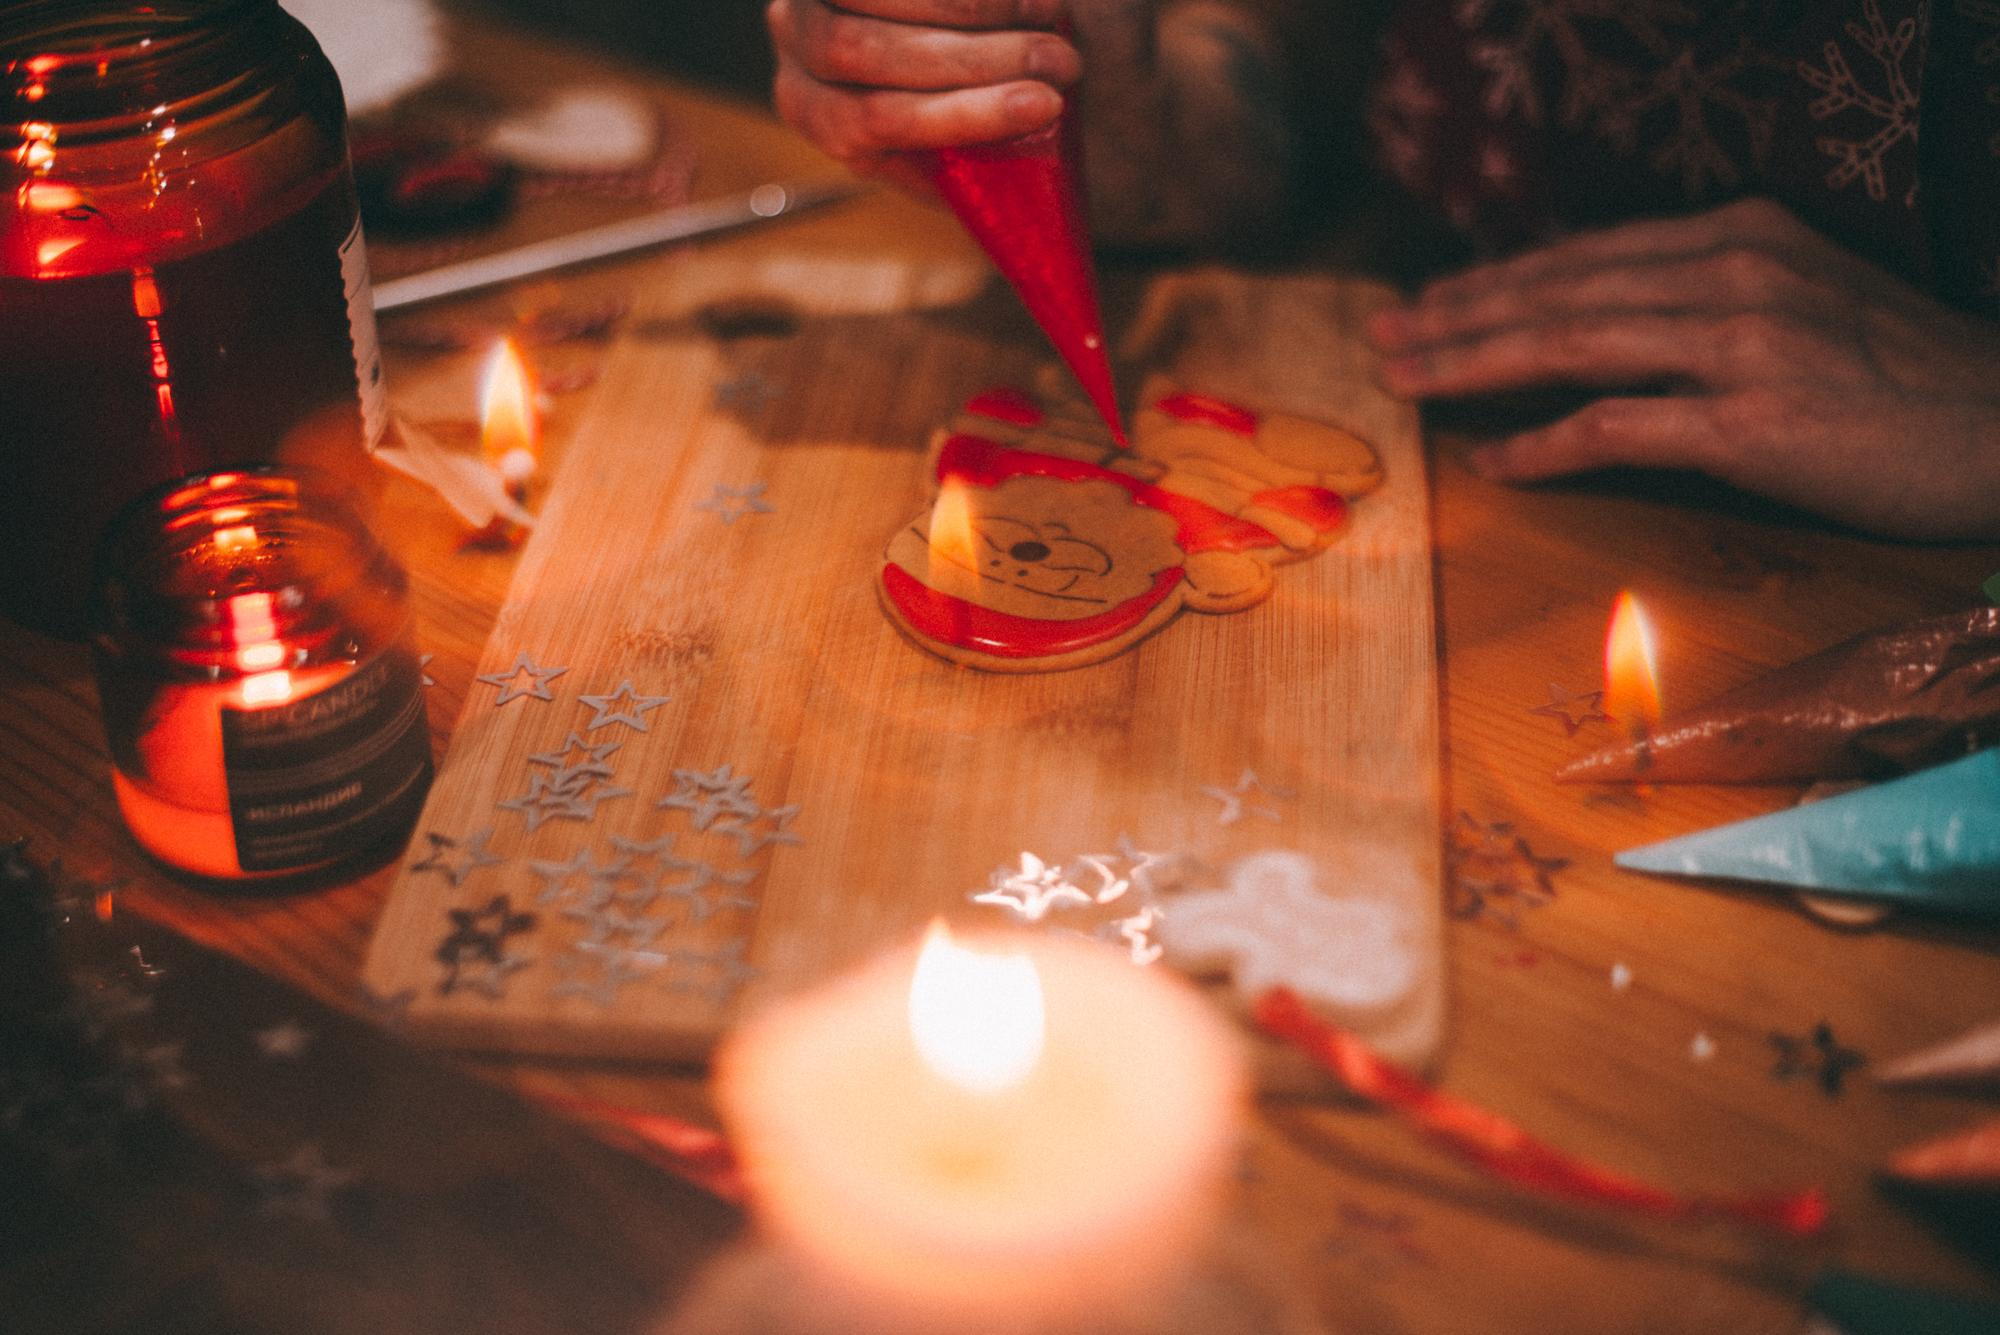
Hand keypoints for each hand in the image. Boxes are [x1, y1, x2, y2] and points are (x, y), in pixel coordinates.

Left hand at [766, 0, 1079, 179]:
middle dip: (976, 60)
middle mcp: (796, 47)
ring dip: (978, 10)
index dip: (961, 115)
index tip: (1043, 107)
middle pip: (865, 52)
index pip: (871, 121)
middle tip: (1060, 62)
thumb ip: (962, 162)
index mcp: (815, 114)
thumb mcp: (937, 149)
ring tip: (1053, 17)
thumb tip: (1032, 206)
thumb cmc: (940, 98)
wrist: (919, 28)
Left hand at [1367, 199, 1999, 539]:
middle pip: (1561, 290)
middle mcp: (1732, 273)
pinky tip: (1492, 462)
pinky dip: (1543, 445)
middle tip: (1385, 337)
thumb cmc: (1903, 382)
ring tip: (1407, 384)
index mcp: (1740, 237)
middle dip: (1459, 314)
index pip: (1586, 255)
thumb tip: (1607, 325)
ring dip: (1474, 363)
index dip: (1496, 279)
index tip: (1430, 300)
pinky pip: (1616, 427)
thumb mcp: (1804, 305)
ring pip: (1570, 342)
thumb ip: (1707, 303)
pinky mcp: (1750, 422)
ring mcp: (1742, 343)